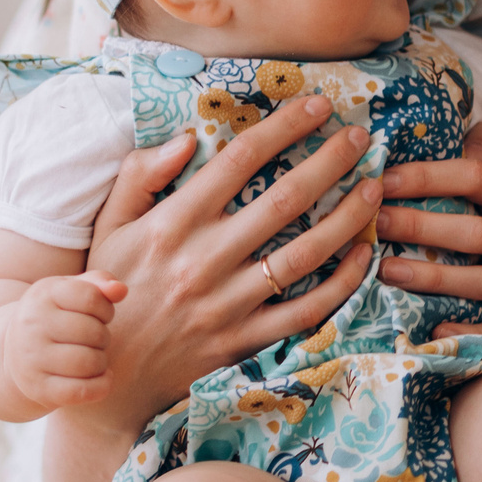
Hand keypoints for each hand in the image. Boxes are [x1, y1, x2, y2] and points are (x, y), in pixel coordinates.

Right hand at [4, 272, 126, 408]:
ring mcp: (32, 358)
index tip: (100, 315)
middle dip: (103, 337)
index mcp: (43, 295)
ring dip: (102, 362)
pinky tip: (102, 378)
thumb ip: (99, 283)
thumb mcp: (71, 291)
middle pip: (94, 333)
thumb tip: (120, 290)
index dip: (106, 309)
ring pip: (90, 362)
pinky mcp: (39, 388)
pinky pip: (82, 391)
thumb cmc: (55, 316)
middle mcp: (32, 325)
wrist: (14, 353)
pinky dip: (101, 386)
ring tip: (94, 358)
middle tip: (94, 340)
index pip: (91, 298)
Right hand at [83, 94, 379, 423]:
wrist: (107, 376)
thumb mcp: (108, 227)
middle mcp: (204, 260)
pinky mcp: (245, 342)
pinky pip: (306, 310)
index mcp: (172, 224)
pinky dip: (342, 282)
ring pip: (304, 254)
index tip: (316, 105)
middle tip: (361, 137)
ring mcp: (229, 304)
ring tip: (374, 188)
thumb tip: (184, 138)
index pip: (238, 161)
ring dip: (346, 217)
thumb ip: (138, 176)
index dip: (283, 127)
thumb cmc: (109, 290)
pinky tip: (364, 254)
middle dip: (329, 162)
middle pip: (283, 200)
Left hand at [380, 122, 481, 339]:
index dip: (427, 176)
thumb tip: (445, 128)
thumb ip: (473, 148)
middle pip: (477, 232)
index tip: (381, 179)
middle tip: (374, 223)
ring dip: (434, 277)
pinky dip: (468, 331)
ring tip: (386, 270)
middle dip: (422, 226)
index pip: (476, 175)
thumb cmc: (480, 217)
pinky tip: (431, 329)